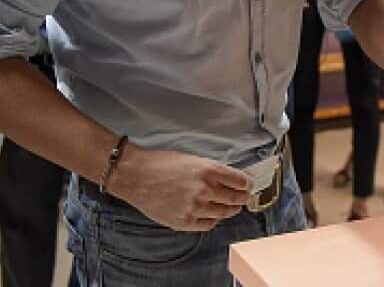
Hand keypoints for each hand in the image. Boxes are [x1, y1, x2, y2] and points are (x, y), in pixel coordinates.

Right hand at [106, 144, 252, 231]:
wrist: (135, 175)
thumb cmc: (160, 163)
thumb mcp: (192, 159)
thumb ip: (211, 171)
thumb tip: (229, 180)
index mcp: (208, 170)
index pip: (240, 181)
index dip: (247, 184)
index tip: (248, 185)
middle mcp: (205, 189)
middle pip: (235, 199)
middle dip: (242, 198)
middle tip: (244, 198)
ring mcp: (195, 208)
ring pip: (223, 213)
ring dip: (229, 210)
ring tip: (230, 207)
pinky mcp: (184, 221)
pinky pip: (208, 224)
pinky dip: (213, 220)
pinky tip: (211, 214)